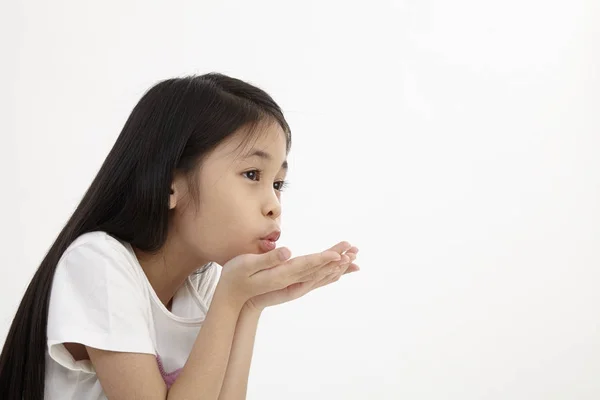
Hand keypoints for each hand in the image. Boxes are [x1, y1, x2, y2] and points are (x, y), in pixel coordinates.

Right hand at [245, 242, 359, 311]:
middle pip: (319, 269)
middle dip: (337, 259)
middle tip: (355, 249)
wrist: (232, 299)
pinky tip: (337, 273)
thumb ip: (267, 259)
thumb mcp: (247, 265)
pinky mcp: (292, 285)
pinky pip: (315, 279)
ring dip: (337, 267)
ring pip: (320, 275)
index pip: (308, 265)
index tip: (340, 254)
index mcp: (282, 275)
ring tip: (354, 260)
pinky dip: (328, 274)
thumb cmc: (235, 277)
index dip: (324, 259)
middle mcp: (292, 281)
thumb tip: (287, 253)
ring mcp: (293, 285)